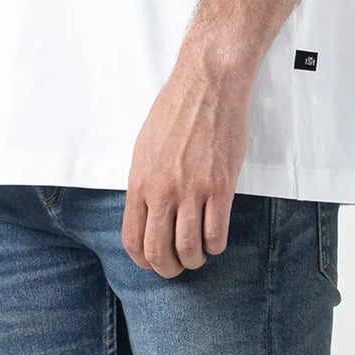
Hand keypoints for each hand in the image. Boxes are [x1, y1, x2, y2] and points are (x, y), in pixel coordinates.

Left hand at [121, 57, 249, 276]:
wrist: (207, 85)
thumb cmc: (176, 111)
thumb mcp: (145, 148)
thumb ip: (144, 182)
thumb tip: (146, 212)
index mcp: (140, 182)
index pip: (133, 238)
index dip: (142, 260)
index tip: (152, 262)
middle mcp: (163, 191)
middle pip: (159, 250)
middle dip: (168, 268)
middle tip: (177, 268)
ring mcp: (193, 190)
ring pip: (189, 247)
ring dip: (194, 260)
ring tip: (198, 257)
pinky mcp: (221, 186)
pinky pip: (216, 232)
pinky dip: (216, 246)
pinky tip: (216, 241)